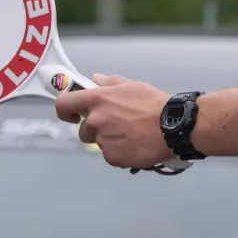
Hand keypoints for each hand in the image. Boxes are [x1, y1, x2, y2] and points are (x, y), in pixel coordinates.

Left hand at [54, 74, 173, 169]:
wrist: (173, 127)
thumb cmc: (154, 104)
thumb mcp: (132, 86)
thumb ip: (109, 83)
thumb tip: (95, 79)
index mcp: (97, 100)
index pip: (64, 104)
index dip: (65, 111)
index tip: (72, 115)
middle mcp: (95, 121)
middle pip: (84, 130)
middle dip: (97, 130)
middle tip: (118, 126)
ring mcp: (103, 141)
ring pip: (100, 144)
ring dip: (111, 141)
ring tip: (132, 136)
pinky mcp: (113, 157)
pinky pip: (112, 156)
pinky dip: (121, 153)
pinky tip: (136, 146)